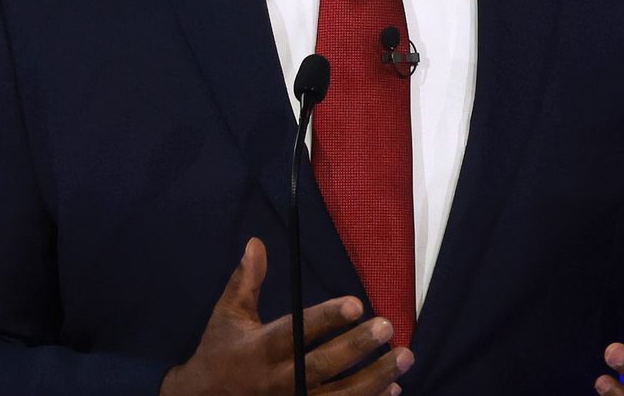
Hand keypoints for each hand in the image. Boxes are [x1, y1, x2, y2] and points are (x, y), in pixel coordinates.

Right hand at [161, 238, 413, 395]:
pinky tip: (393, 389)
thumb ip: (246, 281)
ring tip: (404, 357)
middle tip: (387, 327)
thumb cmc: (219, 353)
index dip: (327, 319)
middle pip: (323, 365)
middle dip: (357, 347)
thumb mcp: (227, 316)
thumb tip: (256, 243)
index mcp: (260, 349)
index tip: (356, 304)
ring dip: (375, 378)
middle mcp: (278, 380)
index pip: (297, 331)